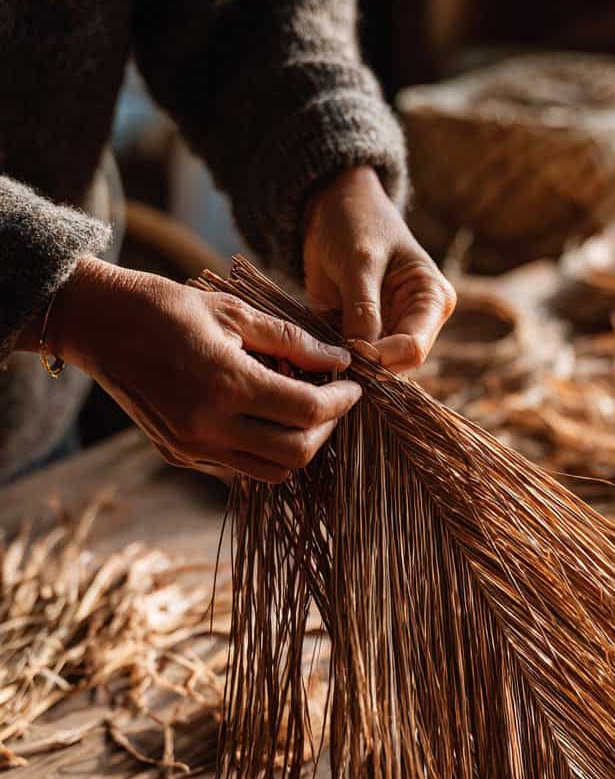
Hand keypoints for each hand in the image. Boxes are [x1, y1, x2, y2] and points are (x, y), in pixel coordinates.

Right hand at [38, 257, 360, 481]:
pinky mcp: (179, 456)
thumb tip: (340, 362)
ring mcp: (191, 448)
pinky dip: (263, 450)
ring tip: (302, 411)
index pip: (308, 412)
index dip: (341, 403)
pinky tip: (265, 417)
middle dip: (326, 430)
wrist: (98, 324)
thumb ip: (293, 341)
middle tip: (333, 402)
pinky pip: (239, 467)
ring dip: (297, 446)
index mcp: (226, 385)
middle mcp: (208, 427)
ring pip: (270, 472)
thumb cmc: (166, 307)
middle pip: (296, 454)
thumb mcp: (235, 312)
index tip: (352, 386)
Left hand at [303, 165, 455, 370]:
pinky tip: (316, 350)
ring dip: (348, 365)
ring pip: (373, 368)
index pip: (413, 348)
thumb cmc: (357, 222)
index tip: (348, 348)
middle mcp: (417, 321)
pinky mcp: (364, 333)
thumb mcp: (360, 261)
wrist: (334, 207)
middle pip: (396, 365)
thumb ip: (363, 308)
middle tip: (330, 357)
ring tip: (321, 353)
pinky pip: (351, 358)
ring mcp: (390, 329)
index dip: (381, 357)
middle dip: (364, 366)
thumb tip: (362, 355)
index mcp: (431, 299)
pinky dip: (334, 358)